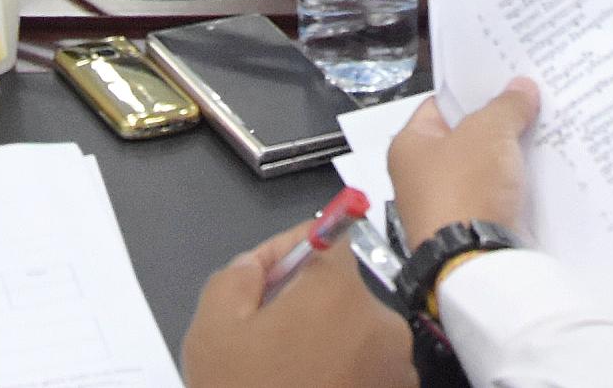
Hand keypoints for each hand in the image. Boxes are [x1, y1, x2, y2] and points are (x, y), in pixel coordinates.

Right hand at [179, 225, 414, 387]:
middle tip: (263, 338)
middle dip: (303, 306)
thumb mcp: (214, 326)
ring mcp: (398, 368)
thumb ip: (239, 274)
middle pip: (340, 291)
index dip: (292, 251)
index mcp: (339, 290)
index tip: (266, 279)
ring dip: (324, 344)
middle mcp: (381, 321)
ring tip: (284, 376)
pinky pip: (368, 372)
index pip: (327, 237)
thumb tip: (262, 264)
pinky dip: (342, 377)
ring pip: (354, 334)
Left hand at [389, 79, 536, 243]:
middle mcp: (417, 177)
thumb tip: (522, 88)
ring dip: (506, 159)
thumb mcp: (488, 132)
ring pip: (480, 171)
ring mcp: (441, 207)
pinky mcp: (464, 232)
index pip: (439, 105)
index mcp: (407, 146)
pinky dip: (511, 189)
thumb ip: (506, 106)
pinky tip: (538, 175)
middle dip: (495, 126)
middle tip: (529, 106)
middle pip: (463, 139)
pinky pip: (491, 199)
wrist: (472, 262)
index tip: (504, 84)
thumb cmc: (465, 186)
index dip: (471, 93)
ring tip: (541, 136)